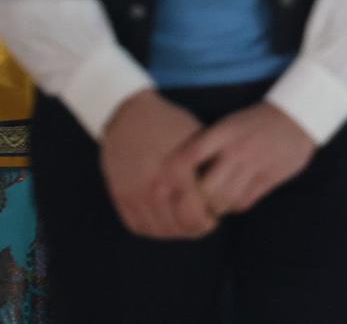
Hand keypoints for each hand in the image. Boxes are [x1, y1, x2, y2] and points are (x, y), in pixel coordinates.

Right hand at [99, 91, 216, 239]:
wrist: (127, 114)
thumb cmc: (170, 123)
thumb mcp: (196, 137)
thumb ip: (209, 165)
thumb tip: (226, 190)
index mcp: (176, 171)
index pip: (196, 214)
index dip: (208, 220)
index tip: (215, 216)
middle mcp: (153, 186)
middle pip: (178, 226)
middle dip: (195, 229)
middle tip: (203, 223)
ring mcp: (134, 193)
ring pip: (159, 230)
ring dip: (175, 232)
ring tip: (185, 223)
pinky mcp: (120, 196)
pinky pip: (138, 226)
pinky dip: (153, 229)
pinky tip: (165, 221)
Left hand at [184, 102, 317, 217]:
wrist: (297, 116)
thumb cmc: (255, 123)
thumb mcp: (230, 124)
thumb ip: (208, 144)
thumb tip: (179, 170)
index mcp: (223, 132)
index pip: (189, 157)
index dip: (176, 176)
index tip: (174, 183)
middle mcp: (237, 149)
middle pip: (205, 188)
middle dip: (198, 200)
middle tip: (196, 202)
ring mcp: (255, 164)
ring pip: (225, 200)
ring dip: (217, 207)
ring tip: (216, 203)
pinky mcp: (270, 177)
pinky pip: (245, 202)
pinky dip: (236, 205)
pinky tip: (236, 198)